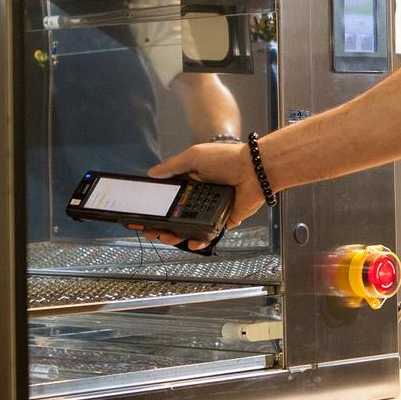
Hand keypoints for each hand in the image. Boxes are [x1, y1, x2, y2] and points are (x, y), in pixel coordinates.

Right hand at [132, 141, 265, 250]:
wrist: (256, 169)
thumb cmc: (227, 158)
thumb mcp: (194, 156)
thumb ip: (173, 166)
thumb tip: (152, 173)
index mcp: (191, 181)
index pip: (169, 197)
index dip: (157, 207)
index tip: (144, 215)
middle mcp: (200, 196)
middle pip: (176, 216)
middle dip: (162, 225)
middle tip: (152, 231)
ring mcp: (211, 210)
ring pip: (190, 228)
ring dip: (177, 235)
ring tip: (167, 237)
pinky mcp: (224, 220)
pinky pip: (209, 234)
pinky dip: (200, 241)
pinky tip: (192, 243)